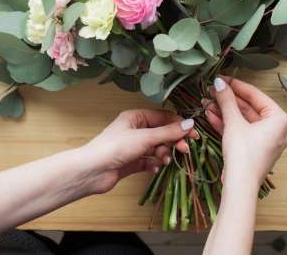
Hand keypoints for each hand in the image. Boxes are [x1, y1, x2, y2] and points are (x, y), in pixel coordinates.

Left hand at [79, 109, 198, 194]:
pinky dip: (154, 164)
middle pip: (162, 133)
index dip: (179, 124)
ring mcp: (133, 146)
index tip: (193, 134)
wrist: (92, 171)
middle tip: (184, 150)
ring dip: (164, 154)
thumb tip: (190, 123)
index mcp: (136, 117)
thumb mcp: (145, 138)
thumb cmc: (115, 148)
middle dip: (173, 141)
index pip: (163, 117)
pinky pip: (149, 161)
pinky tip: (155, 168)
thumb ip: (168, 132)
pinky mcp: (131, 162)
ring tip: (164, 160)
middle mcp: (135, 130)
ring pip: (157, 148)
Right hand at [205, 76, 286, 188]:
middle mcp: (276, 129)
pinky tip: (211, 115)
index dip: (236, 85)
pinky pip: (241, 130)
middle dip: (227, 100)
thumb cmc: (243, 155)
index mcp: (278, 119)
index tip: (222, 78)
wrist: (240, 186)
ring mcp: (265, 140)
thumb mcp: (234, 123)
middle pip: (248, 107)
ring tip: (207, 102)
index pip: (255, 95)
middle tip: (212, 90)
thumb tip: (219, 83)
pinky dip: (227, 124)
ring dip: (224, 111)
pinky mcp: (254, 149)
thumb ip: (227, 100)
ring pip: (242, 119)